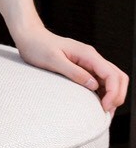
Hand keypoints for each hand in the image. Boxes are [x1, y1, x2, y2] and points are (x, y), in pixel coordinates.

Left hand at [14, 24, 128, 115]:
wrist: (29, 36)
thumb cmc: (37, 46)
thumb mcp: (53, 60)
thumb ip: (74, 72)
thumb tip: (94, 85)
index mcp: (87, 54)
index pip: (112, 75)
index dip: (114, 93)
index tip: (104, 107)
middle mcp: (92, 57)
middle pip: (118, 77)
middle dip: (117, 96)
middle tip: (106, 111)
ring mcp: (88, 62)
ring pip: (112, 80)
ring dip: (112, 95)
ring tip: (102, 110)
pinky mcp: (83, 67)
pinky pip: (101, 81)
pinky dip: (104, 93)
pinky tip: (96, 102)